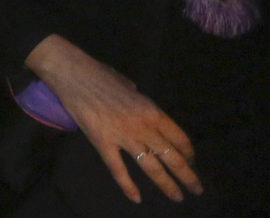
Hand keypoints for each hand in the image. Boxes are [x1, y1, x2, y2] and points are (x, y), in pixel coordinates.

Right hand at [27, 35, 201, 203]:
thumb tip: (141, 112)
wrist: (72, 73)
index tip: (191, 161)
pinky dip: (127, 185)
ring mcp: (122, 135)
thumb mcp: (130, 86)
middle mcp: (142, 126)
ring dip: (166, 183)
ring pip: (150, 166)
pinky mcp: (102, 141)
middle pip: (170, 156)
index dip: (188, 152)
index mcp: (152, 110)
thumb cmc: (100, 73)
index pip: (178, 137)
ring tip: (177, 197)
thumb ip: (140, 103)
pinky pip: (117, 168)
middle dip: (187, 175)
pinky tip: (136, 198)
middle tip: (196, 189)